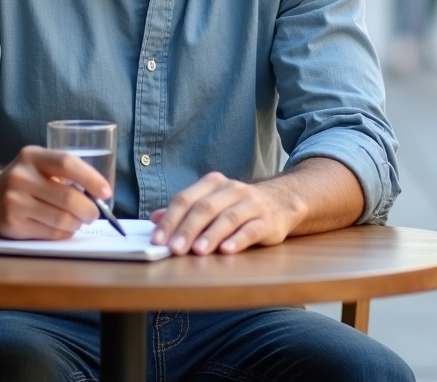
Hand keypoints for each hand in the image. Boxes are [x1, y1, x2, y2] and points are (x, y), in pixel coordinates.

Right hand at [0, 146, 106, 239]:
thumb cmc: (24, 182)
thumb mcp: (38, 166)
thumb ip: (64, 173)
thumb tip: (99, 194)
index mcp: (31, 156)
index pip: (67, 163)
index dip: (91, 178)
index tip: (106, 192)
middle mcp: (20, 177)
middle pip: (67, 197)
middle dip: (89, 209)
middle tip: (94, 213)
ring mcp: (14, 202)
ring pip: (61, 219)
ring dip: (77, 223)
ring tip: (78, 220)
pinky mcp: (12, 225)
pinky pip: (51, 233)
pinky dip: (64, 233)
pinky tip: (63, 228)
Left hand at [149, 171, 303, 255]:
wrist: (282, 200)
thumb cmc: (238, 205)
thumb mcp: (211, 202)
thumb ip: (184, 210)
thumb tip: (154, 218)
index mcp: (213, 184)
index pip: (186, 199)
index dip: (170, 220)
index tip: (157, 239)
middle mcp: (232, 190)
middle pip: (205, 208)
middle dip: (187, 229)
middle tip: (175, 248)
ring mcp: (251, 204)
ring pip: (228, 218)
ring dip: (211, 235)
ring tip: (198, 251)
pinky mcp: (268, 221)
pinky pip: (251, 229)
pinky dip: (238, 240)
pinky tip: (227, 250)